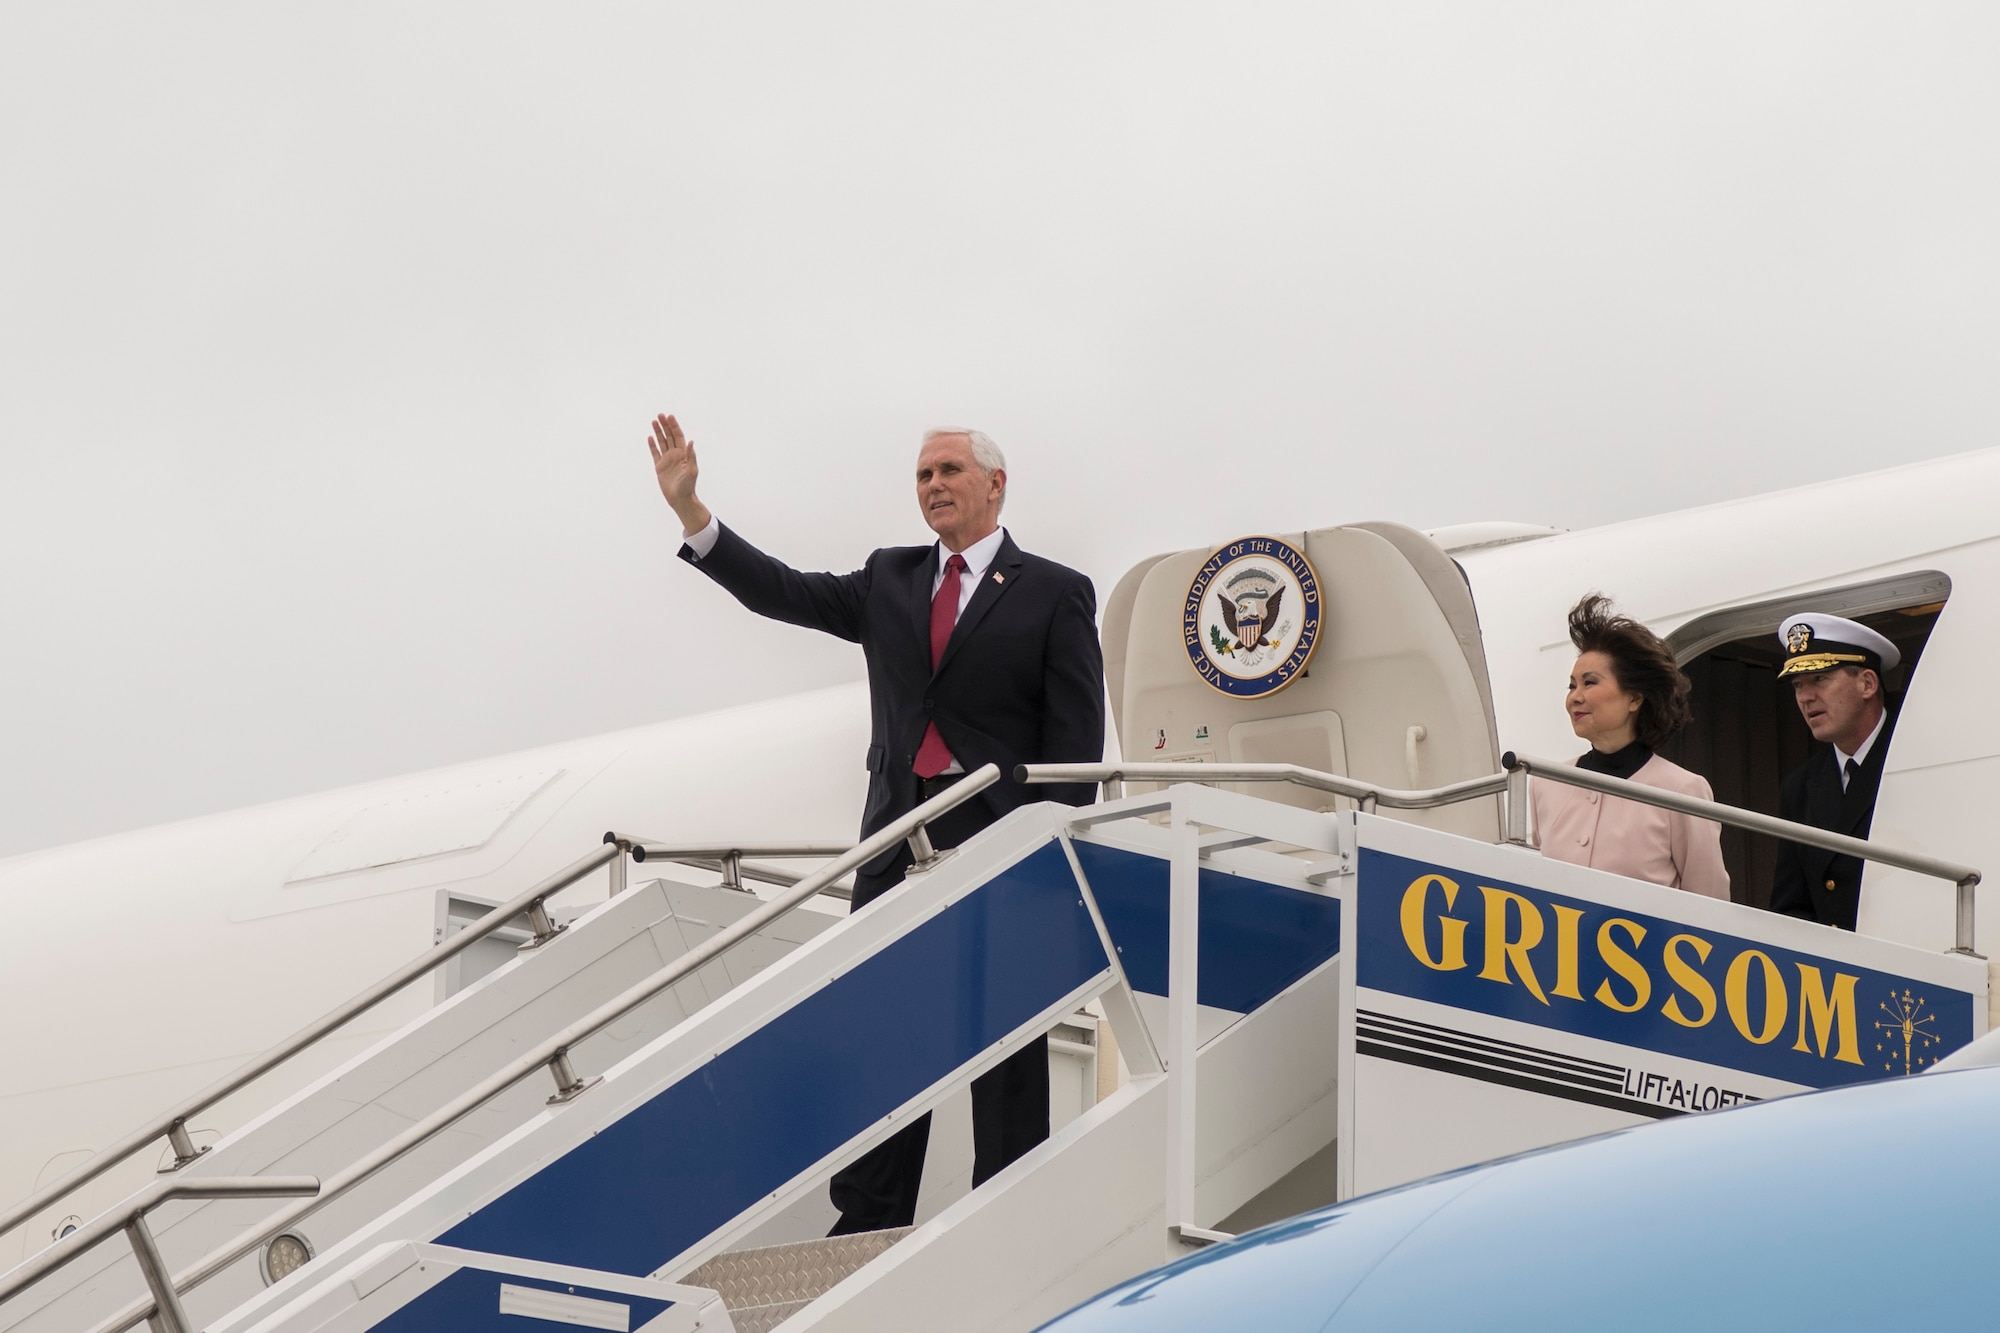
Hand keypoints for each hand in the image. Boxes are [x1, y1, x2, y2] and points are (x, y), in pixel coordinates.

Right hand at [647, 413, 711, 535]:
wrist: (680, 499)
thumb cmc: (688, 486)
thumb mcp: (692, 471)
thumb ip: (691, 456)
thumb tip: (691, 441)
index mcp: (683, 454)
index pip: (678, 436)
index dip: (674, 426)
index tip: (669, 417)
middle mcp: (675, 455)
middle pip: (669, 436)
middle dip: (665, 425)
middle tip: (660, 415)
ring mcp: (667, 460)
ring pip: (662, 442)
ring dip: (658, 432)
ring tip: (654, 421)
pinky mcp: (659, 467)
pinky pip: (655, 453)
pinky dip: (652, 445)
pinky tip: (650, 437)